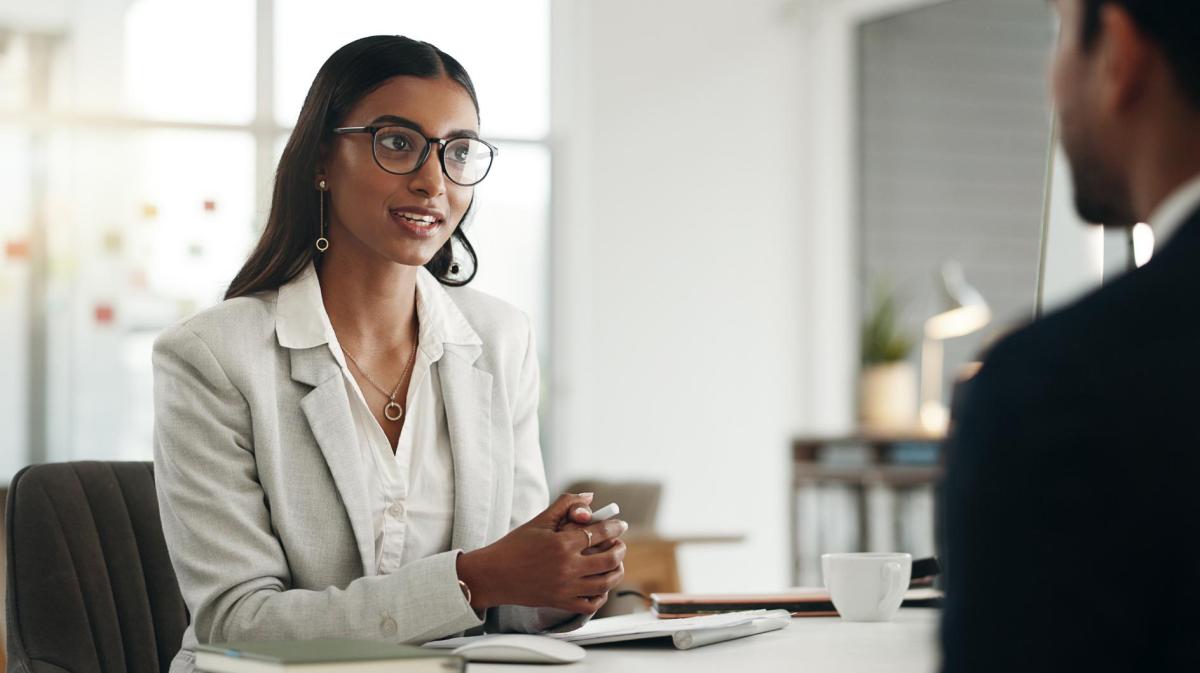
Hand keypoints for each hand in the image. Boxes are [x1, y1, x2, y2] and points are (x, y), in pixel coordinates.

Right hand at [457, 493, 626, 614]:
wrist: (494, 575)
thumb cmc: (514, 546)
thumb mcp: (539, 521)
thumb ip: (565, 505)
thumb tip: (590, 496)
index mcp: (562, 544)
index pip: (600, 533)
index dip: (614, 527)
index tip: (620, 525)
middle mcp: (568, 567)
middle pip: (610, 559)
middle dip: (620, 549)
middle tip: (619, 544)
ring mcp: (566, 587)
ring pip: (605, 583)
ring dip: (616, 571)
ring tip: (616, 563)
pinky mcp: (561, 602)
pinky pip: (591, 604)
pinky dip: (601, 595)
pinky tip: (600, 585)